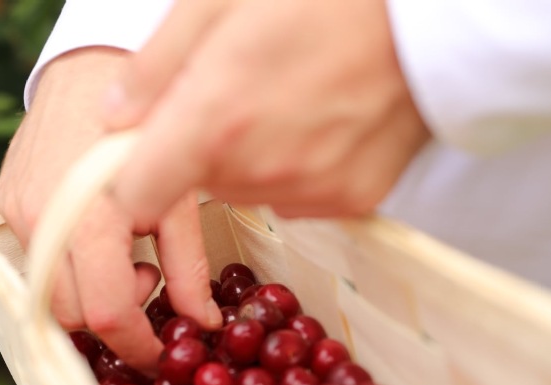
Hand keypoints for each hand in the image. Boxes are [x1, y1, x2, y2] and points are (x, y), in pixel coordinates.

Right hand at [0, 47, 220, 370]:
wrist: (92, 72)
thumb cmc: (149, 132)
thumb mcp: (181, 199)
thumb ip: (188, 269)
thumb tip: (202, 324)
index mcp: (93, 219)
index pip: (106, 312)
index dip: (138, 346)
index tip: (162, 354)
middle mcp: (44, 222)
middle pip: (72, 316)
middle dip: (114, 321)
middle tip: (148, 285)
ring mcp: (17, 215)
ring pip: (49, 296)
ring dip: (91, 297)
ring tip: (125, 259)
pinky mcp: (6, 206)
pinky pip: (36, 264)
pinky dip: (70, 272)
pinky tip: (97, 243)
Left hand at [104, 0, 429, 222]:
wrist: (434, 14)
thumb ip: (155, 65)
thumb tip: (115, 116)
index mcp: (215, 119)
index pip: (135, 195)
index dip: (128, 177)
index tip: (139, 151)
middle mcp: (259, 170)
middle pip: (194, 188)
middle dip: (197, 148)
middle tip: (234, 91)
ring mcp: (310, 190)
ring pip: (246, 191)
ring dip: (248, 158)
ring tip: (285, 99)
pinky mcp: (351, 200)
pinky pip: (296, 195)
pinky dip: (295, 168)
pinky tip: (320, 121)